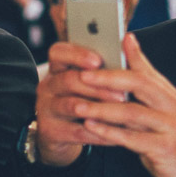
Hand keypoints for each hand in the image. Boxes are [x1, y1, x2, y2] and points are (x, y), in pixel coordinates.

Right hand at [34, 41, 129, 166]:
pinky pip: (77, 132)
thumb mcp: (88, 81)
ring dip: (98, 108)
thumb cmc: (83, 99)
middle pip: (68, 80)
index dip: (77, 55)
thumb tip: (130, 42)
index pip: (58, 52)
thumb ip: (105, 64)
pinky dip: (99, 133)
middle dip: (97, 86)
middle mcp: (48, 85)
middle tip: (122, 94)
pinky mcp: (50, 131)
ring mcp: (46, 108)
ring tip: (120, 111)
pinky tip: (116, 134)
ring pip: (71, 105)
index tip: (98, 60)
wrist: (61, 133)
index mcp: (58, 67)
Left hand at [70, 34, 175, 176]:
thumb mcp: (167, 121)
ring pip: (132, 111)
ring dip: (101, 108)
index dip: (134, 55)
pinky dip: (109, 132)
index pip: (150, 72)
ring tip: (78, 106)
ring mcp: (173, 128)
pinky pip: (132, 138)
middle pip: (140, 84)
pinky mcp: (166, 149)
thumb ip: (148, 104)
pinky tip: (91, 128)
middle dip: (108, 78)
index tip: (119, 38)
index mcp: (175, 99)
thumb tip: (124, 86)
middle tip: (82, 76)